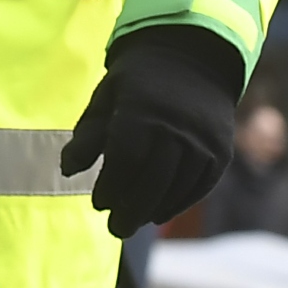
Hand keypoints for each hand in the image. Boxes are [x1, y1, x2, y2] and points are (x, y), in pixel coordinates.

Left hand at [62, 22, 242, 236]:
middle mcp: (176, 127)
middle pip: (153, 179)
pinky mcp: (221, 150)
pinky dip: (180, 202)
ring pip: (178, 186)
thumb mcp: (105, 97)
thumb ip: (87, 134)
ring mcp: (203, 140)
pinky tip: (160, 214)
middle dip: (131, 209)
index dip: (110, 186)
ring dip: (155, 210)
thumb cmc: (136, 81)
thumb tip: (66, 170)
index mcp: (141, 110)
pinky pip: (202, 185)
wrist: (191, 58)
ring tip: (134, 223)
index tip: (98, 204)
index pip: (125, 159)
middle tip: (115, 229)